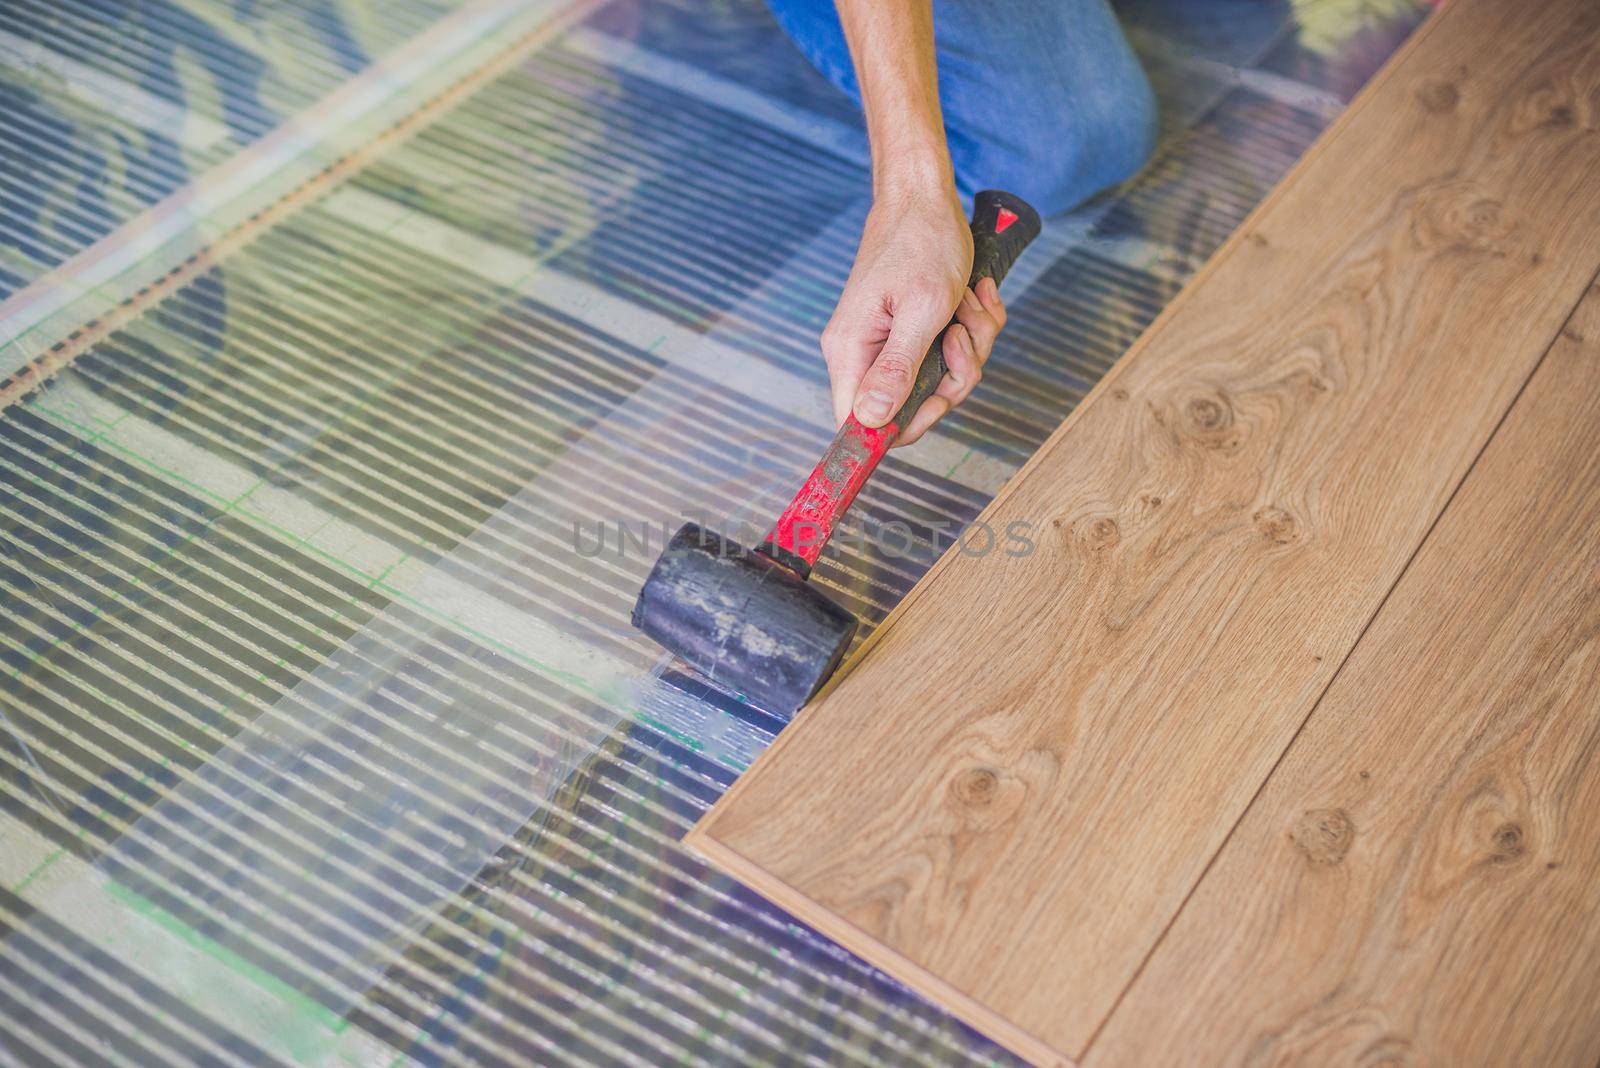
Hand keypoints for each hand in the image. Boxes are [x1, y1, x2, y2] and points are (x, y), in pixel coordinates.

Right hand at [821, 186, 1007, 446]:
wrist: (926, 196)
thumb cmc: (922, 242)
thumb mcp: (921, 309)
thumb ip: (897, 369)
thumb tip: (870, 421)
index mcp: (851, 351)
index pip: (860, 424)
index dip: (904, 426)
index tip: (940, 401)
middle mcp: (863, 352)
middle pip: (911, 406)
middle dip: (954, 375)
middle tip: (962, 334)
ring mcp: (889, 343)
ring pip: (939, 380)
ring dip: (970, 345)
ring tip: (968, 303)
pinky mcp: (911, 331)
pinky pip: (950, 355)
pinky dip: (973, 328)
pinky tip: (974, 297)